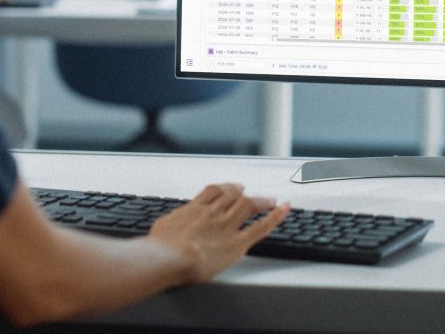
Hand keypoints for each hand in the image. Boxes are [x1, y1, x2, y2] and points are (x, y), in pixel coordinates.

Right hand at [147, 183, 289, 283]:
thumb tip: (169, 223)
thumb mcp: (161, 227)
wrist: (168, 257)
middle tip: (247, 191)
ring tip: (271, 200)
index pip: (212, 192)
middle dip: (241, 192)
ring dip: (262, 201)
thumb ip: (170, 222)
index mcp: (194, 209)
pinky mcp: (237, 243)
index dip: (224, 188)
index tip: (228, 187)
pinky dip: (276, 216)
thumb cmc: (159, 247)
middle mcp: (213, 213)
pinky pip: (261, 226)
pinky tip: (285, 209)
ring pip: (249, 206)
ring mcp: (227, 226)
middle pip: (232, 195)